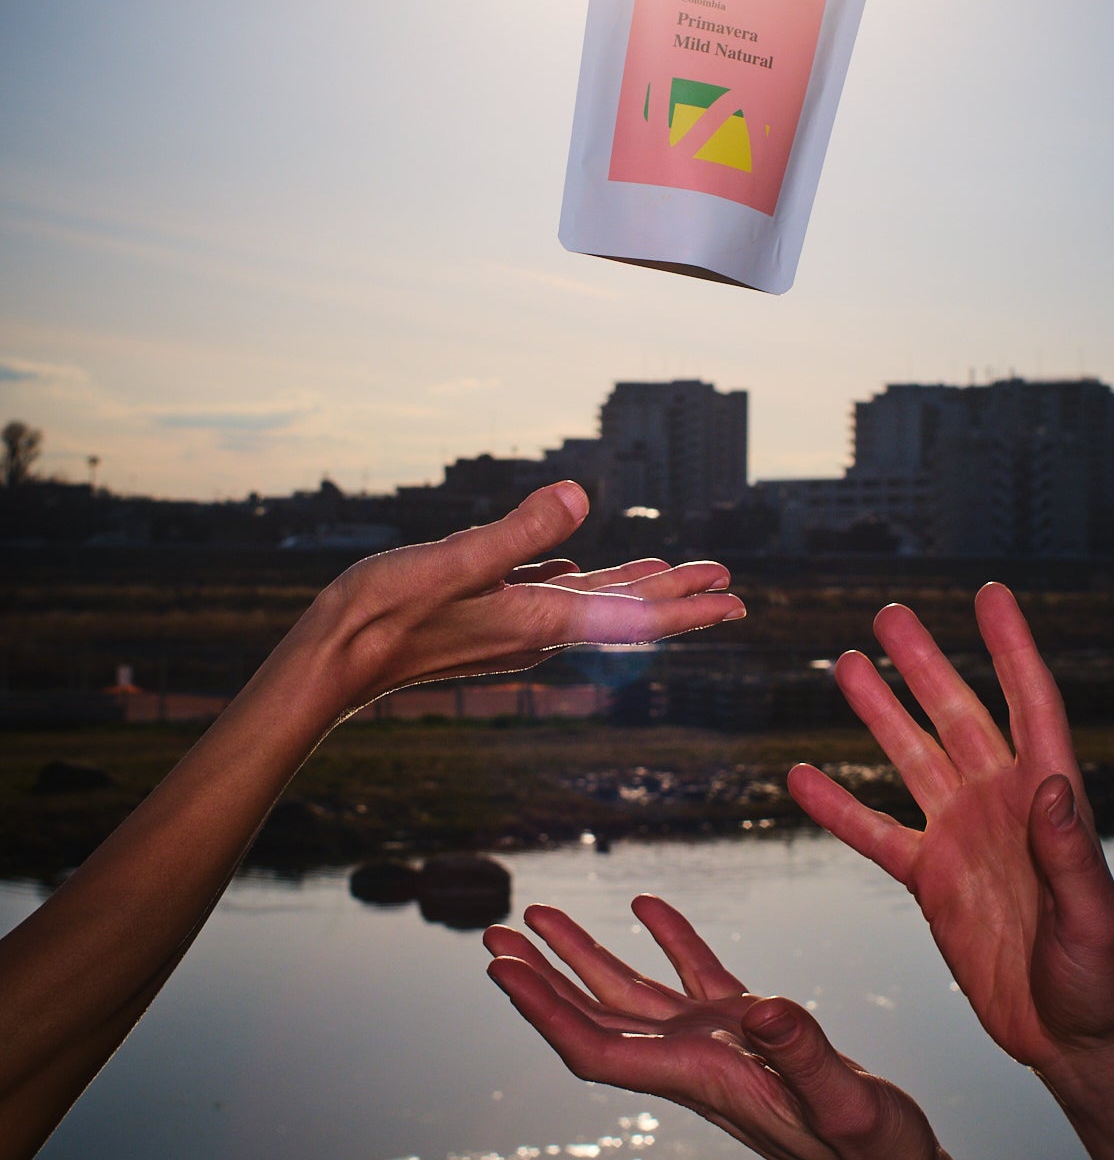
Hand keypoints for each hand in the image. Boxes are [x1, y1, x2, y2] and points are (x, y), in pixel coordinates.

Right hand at [308, 481, 744, 707]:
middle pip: (624, 611)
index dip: (688, 608)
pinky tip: (580, 568)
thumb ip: (517, 531)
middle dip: (680, 597)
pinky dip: (579, 582)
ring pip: (589, 601)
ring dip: (637, 587)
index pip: (633, 615)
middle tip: (732, 587)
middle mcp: (533, 628)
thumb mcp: (455, 562)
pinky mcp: (483, 616)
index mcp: (537, 618)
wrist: (332, 662)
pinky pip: (548, 595)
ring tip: (678, 575)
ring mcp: (508, 625)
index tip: (736, 603)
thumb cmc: (384, 614)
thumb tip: (579, 497)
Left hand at [485, 895, 938, 1159]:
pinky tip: (646, 906)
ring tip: (538, 915)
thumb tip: (763, 1009)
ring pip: (632, 994)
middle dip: (540, 980)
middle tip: (491, 937)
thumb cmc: (872, 1155)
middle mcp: (694, 1062)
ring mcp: (718, 1046)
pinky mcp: (750, 1032)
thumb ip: (805, 1054)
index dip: (543, 1011)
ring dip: (583, 957)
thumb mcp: (847, 1103)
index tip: (502, 972)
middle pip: (594, 1020)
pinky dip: (668, 939)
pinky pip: (693, 976)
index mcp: (702, 1077)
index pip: (597, 1047)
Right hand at [787, 584, 1113, 1077]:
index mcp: (1049, 799)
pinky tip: (802, 777)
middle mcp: (1002, 805)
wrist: (1071, 1038)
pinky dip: (838, 807)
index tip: (989, 596)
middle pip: (958, 716)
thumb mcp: (1093, 918)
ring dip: (879, 713)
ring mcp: (962, 837)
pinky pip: (875, 833)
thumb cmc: (1101, 980)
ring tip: (845, 664)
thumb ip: (1070, 853)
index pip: (1030, 705)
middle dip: (925, 663)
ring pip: (912, 758)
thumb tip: (1053, 786)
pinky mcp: (930, 880)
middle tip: (890, 614)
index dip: (1011, 649)